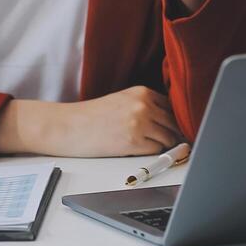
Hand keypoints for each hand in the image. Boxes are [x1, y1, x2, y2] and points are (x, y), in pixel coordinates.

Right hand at [0, 87, 184, 156]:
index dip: (174, 121)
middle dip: (173, 135)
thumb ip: (146, 106)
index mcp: (142, 92)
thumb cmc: (94, 116)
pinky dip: (150, 154)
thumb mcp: (123, 100)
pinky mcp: (134, 142)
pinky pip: (156, 151)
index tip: (174, 130)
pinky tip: (134, 149)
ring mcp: (140, 123)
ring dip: (161, 145)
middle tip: (166, 143)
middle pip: (175, 124)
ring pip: (168, 139)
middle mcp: (144, 105)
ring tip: (143, 144)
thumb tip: (173, 123)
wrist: (70, 126)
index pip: (174, 107)